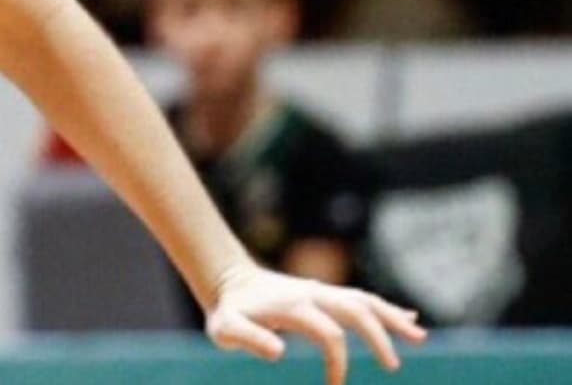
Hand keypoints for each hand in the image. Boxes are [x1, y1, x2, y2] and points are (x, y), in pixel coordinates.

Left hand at [205, 263, 426, 384]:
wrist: (227, 280)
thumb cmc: (228, 312)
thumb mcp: (226, 329)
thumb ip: (248, 339)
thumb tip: (280, 353)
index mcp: (294, 306)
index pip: (329, 334)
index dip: (338, 362)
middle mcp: (313, 293)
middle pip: (356, 310)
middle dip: (378, 336)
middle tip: (393, 366)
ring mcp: (321, 290)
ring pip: (364, 300)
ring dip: (392, 318)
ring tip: (419, 336)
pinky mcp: (324, 292)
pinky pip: (361, 298)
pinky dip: (385, 308)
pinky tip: (409, 318)